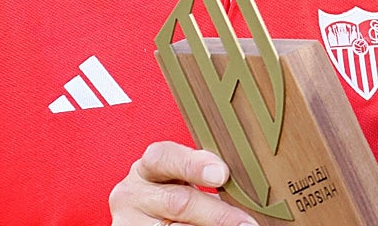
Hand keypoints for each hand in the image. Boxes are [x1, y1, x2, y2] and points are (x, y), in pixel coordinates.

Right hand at [109, 142, 257, 225]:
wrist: (148, 216)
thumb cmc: (174, 191)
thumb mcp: (182, 177)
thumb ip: (205, 173)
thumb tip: (248, 182)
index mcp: (148, 166)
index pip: (165, 157)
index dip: (194, 165)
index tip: (222, 174)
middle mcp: (133, 193)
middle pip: (178, 202)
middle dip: (217, 213)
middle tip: (246, 222)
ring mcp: (130, 221)